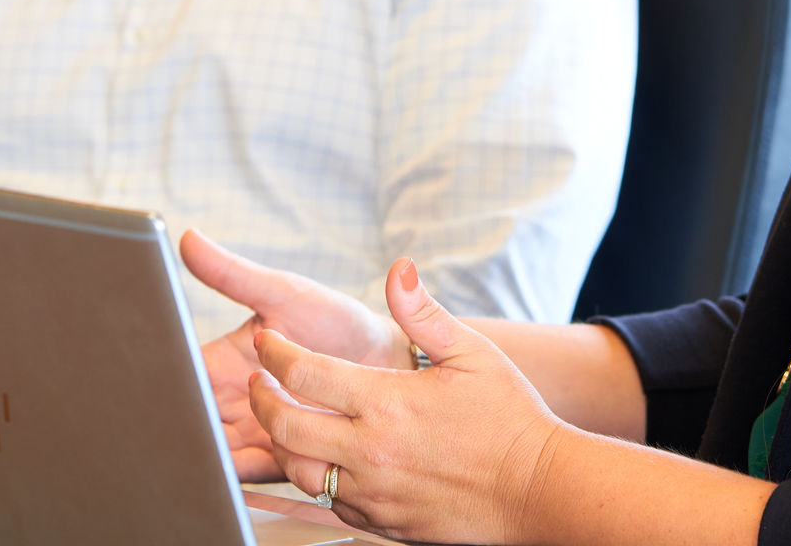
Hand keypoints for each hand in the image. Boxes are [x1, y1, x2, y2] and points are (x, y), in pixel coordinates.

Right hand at [182, 228, 409, 479]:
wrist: (386, 359)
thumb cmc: (335, 319)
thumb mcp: (282, 291)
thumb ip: (233, 273)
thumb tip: (189, 237)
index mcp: (223, 363)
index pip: (178, 375)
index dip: (160, 380)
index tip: (148, 382)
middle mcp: (231, 401)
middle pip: (187, 417)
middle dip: (174, 421)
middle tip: (171, 419)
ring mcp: (251, 432)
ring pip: (208, 449)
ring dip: (200, 448)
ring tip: (198, 442)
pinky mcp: (276, 458)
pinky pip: (242, 473)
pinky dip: (230, 471)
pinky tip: (229, 463)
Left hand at [250, 259, 562, 542]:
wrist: (532, 488)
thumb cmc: (507, 417)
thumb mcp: (470, 351)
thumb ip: (424, 313)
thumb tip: (399, 269)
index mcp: (387, 403)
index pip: (305, 373)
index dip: (276, 352)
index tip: (266, 340)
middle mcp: (369, 452)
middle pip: (285, 425)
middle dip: (262, 398)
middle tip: (259, 380)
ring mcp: (371, 493)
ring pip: (297, 470)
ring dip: (280, 441)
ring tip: (282, 419)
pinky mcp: (378, 523)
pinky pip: (326, 503)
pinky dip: (314, 477)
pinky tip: (322, 458)